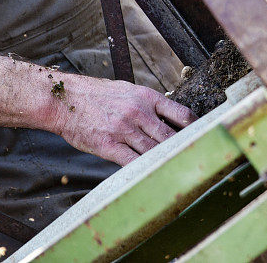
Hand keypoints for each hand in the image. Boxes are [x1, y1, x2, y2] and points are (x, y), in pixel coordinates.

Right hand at [53, 76, 196, 165]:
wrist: (65, 100)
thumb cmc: (97, 95)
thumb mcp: (129, 90)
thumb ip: (149, 104)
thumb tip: (169, 117)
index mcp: (147, 97)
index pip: (181, 114)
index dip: (195, 128)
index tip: (202, 136)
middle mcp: (139, 113)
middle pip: (170, 136)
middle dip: (184, 149)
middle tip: (196, 159)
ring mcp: (124, 130)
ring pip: (153, 150)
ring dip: (165, 161)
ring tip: (178, 171)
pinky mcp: (109, 145)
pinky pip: (131, 161)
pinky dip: (143, 170)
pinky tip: (152, 176)